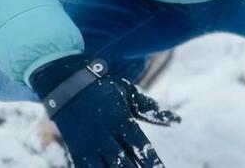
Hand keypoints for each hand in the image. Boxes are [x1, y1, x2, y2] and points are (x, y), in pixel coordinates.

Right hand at [30, 55, 180, 166]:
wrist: (68, 84)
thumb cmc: (104, 89)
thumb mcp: (129, 94)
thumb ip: (151, 110)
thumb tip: (176, 120)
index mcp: (121, 120)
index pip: (139, 145)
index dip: (150, 160)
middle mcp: (106, 135)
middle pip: (123, 161)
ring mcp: (90, 144)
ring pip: (105, 167)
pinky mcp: (77, 150)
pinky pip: (86, 167)